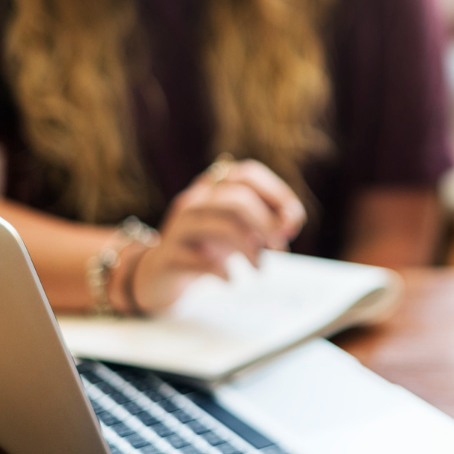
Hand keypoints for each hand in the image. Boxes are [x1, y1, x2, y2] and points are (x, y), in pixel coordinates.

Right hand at [126, 159, 305, 314]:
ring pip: (220, 225)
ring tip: (260, 268)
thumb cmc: (208, 247)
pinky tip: (231, 280)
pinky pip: (199, 259)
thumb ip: (267, 222)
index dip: (276, 193)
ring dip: (249, 248)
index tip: (293, 222)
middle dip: (267, 224)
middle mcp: (195, 200)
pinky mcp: (167, 256)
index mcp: (214, 187)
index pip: (247, 174)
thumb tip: (290, 222)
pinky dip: (222, 270)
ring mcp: (178, 227)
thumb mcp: (240, 230)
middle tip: (280, 248)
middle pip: (237, 199)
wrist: (159, 275)